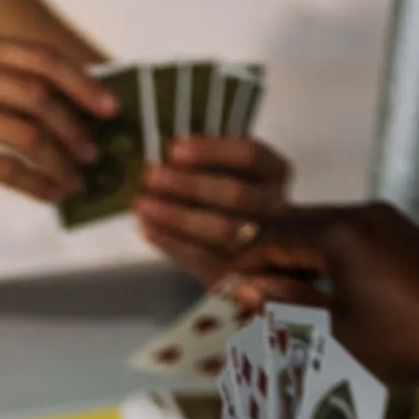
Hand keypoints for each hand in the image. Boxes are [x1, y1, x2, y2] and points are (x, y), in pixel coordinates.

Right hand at [0, 36, 114, 207]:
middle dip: (75, 126)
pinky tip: (50, 195)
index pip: (37, 58)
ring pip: (24, 132)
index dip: (80, 82)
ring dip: (59, 159)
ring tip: (77, 178)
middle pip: (36, 93)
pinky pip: (1, 166)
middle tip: (95, 152)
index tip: (108, 106)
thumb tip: (63, 105)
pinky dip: (34, 183)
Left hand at [135, 135, 290, 282]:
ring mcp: (259, 243)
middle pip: (236, 195)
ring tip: (143, 202)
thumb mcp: (226, 169)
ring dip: (177, 215)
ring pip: (221, 230)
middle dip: (190, 185)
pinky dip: (170, 241)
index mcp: (275, 171)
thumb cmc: (228, 195)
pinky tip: (145, 227)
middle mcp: (274, 206)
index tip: (174, 148)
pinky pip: (202, 257)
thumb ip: (206, 161)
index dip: (211, 151)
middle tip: (152, 176)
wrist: (252, 247)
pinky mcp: (235, 270)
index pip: (249, 155)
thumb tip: (171, 154)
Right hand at [217, 202, 418, 389]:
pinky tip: (315, 292)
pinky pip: (344, 236)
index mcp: (338, 233)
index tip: (223, 294)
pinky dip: (320, 259)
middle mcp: (358, 213)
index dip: (242, 266)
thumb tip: (247, 291)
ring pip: (318, 230)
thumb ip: (288, 305)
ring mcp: (381, 219)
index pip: (271, 238)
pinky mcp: (396, 232)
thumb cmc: (406, 339)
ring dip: (293, 260)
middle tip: (244, 299)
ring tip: (276, 301)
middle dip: (264, 260)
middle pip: (293, 226)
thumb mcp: (336, 333)